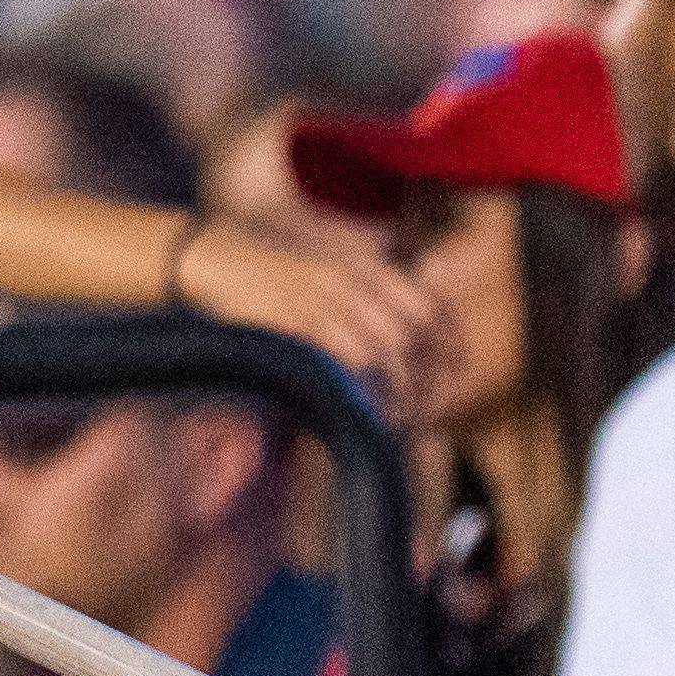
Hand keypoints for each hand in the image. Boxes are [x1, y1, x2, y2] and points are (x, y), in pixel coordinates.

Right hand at [180, 212, 457, 421]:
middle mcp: (355, 278)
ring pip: (390, 346)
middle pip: (417, 329)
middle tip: (433, 407)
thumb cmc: (272, 276)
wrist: (217, 259)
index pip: (429, 303)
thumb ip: (364, 297)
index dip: (451, 340)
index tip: (457, 372)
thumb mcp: (327, 274)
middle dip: (433, 372)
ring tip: (405, 416)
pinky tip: (373, 408)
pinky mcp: (304, 319)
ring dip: (404, 387)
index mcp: (367, 267)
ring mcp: (330, 296)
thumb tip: (394, 337)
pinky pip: (352, 356)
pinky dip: (370, 386)